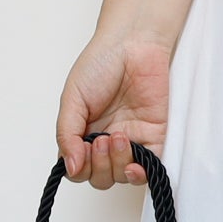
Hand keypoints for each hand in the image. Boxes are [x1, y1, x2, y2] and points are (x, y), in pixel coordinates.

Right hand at [55, 35, 170, 188]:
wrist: (133, 44)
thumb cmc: (100, 64)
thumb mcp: (72, 99)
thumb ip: (67, 134)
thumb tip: (70, 167)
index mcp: (84, 134)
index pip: (79, 169)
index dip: (80, 168)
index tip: (83, 149)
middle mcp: (107, 142)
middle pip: (100, 178)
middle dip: (99, 167)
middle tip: (101, 141)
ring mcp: (132, 141)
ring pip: (122, 176)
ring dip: (116, 165)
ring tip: (116, 137)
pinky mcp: (155, 138)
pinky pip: (149, 169)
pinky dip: (139, 174)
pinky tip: (133, 165)